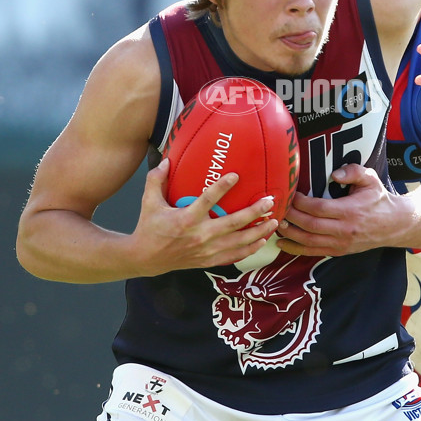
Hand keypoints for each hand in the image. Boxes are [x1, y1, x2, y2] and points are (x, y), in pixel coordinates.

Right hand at [131, 159, 277, 273]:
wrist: (146, 259)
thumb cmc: (150, 228)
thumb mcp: (149, 202)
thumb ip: (156, 179)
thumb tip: (166, 160)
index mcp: (186, 219)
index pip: (207, 200)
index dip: (222, 188)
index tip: (236, 175)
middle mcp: (200, 235)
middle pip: (233, 223)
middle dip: (254, 213)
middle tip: (269, 201)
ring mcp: (206, 250)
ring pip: (238, 242)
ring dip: (258, 232)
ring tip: (274, 222)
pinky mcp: (209, 260)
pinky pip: (234, 256)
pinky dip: (250, 250)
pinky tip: (262, 241)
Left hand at [277, 164, 399, 255]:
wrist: (394, 224)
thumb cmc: (378, 199)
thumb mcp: (371, 179)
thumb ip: (353, 171)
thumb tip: (334, 174)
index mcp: (350, 211)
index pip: (319, 208)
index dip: (301, 202)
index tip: (291, 193)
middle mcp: (344, 230)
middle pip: (310, 225)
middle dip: (290, 216)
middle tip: (278, 207)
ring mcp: (341, 243)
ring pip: (308, 241)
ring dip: (289, 233)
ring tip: (275, 222)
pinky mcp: (338, 251)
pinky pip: (313, 252)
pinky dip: (295, 249)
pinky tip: (282, 243)